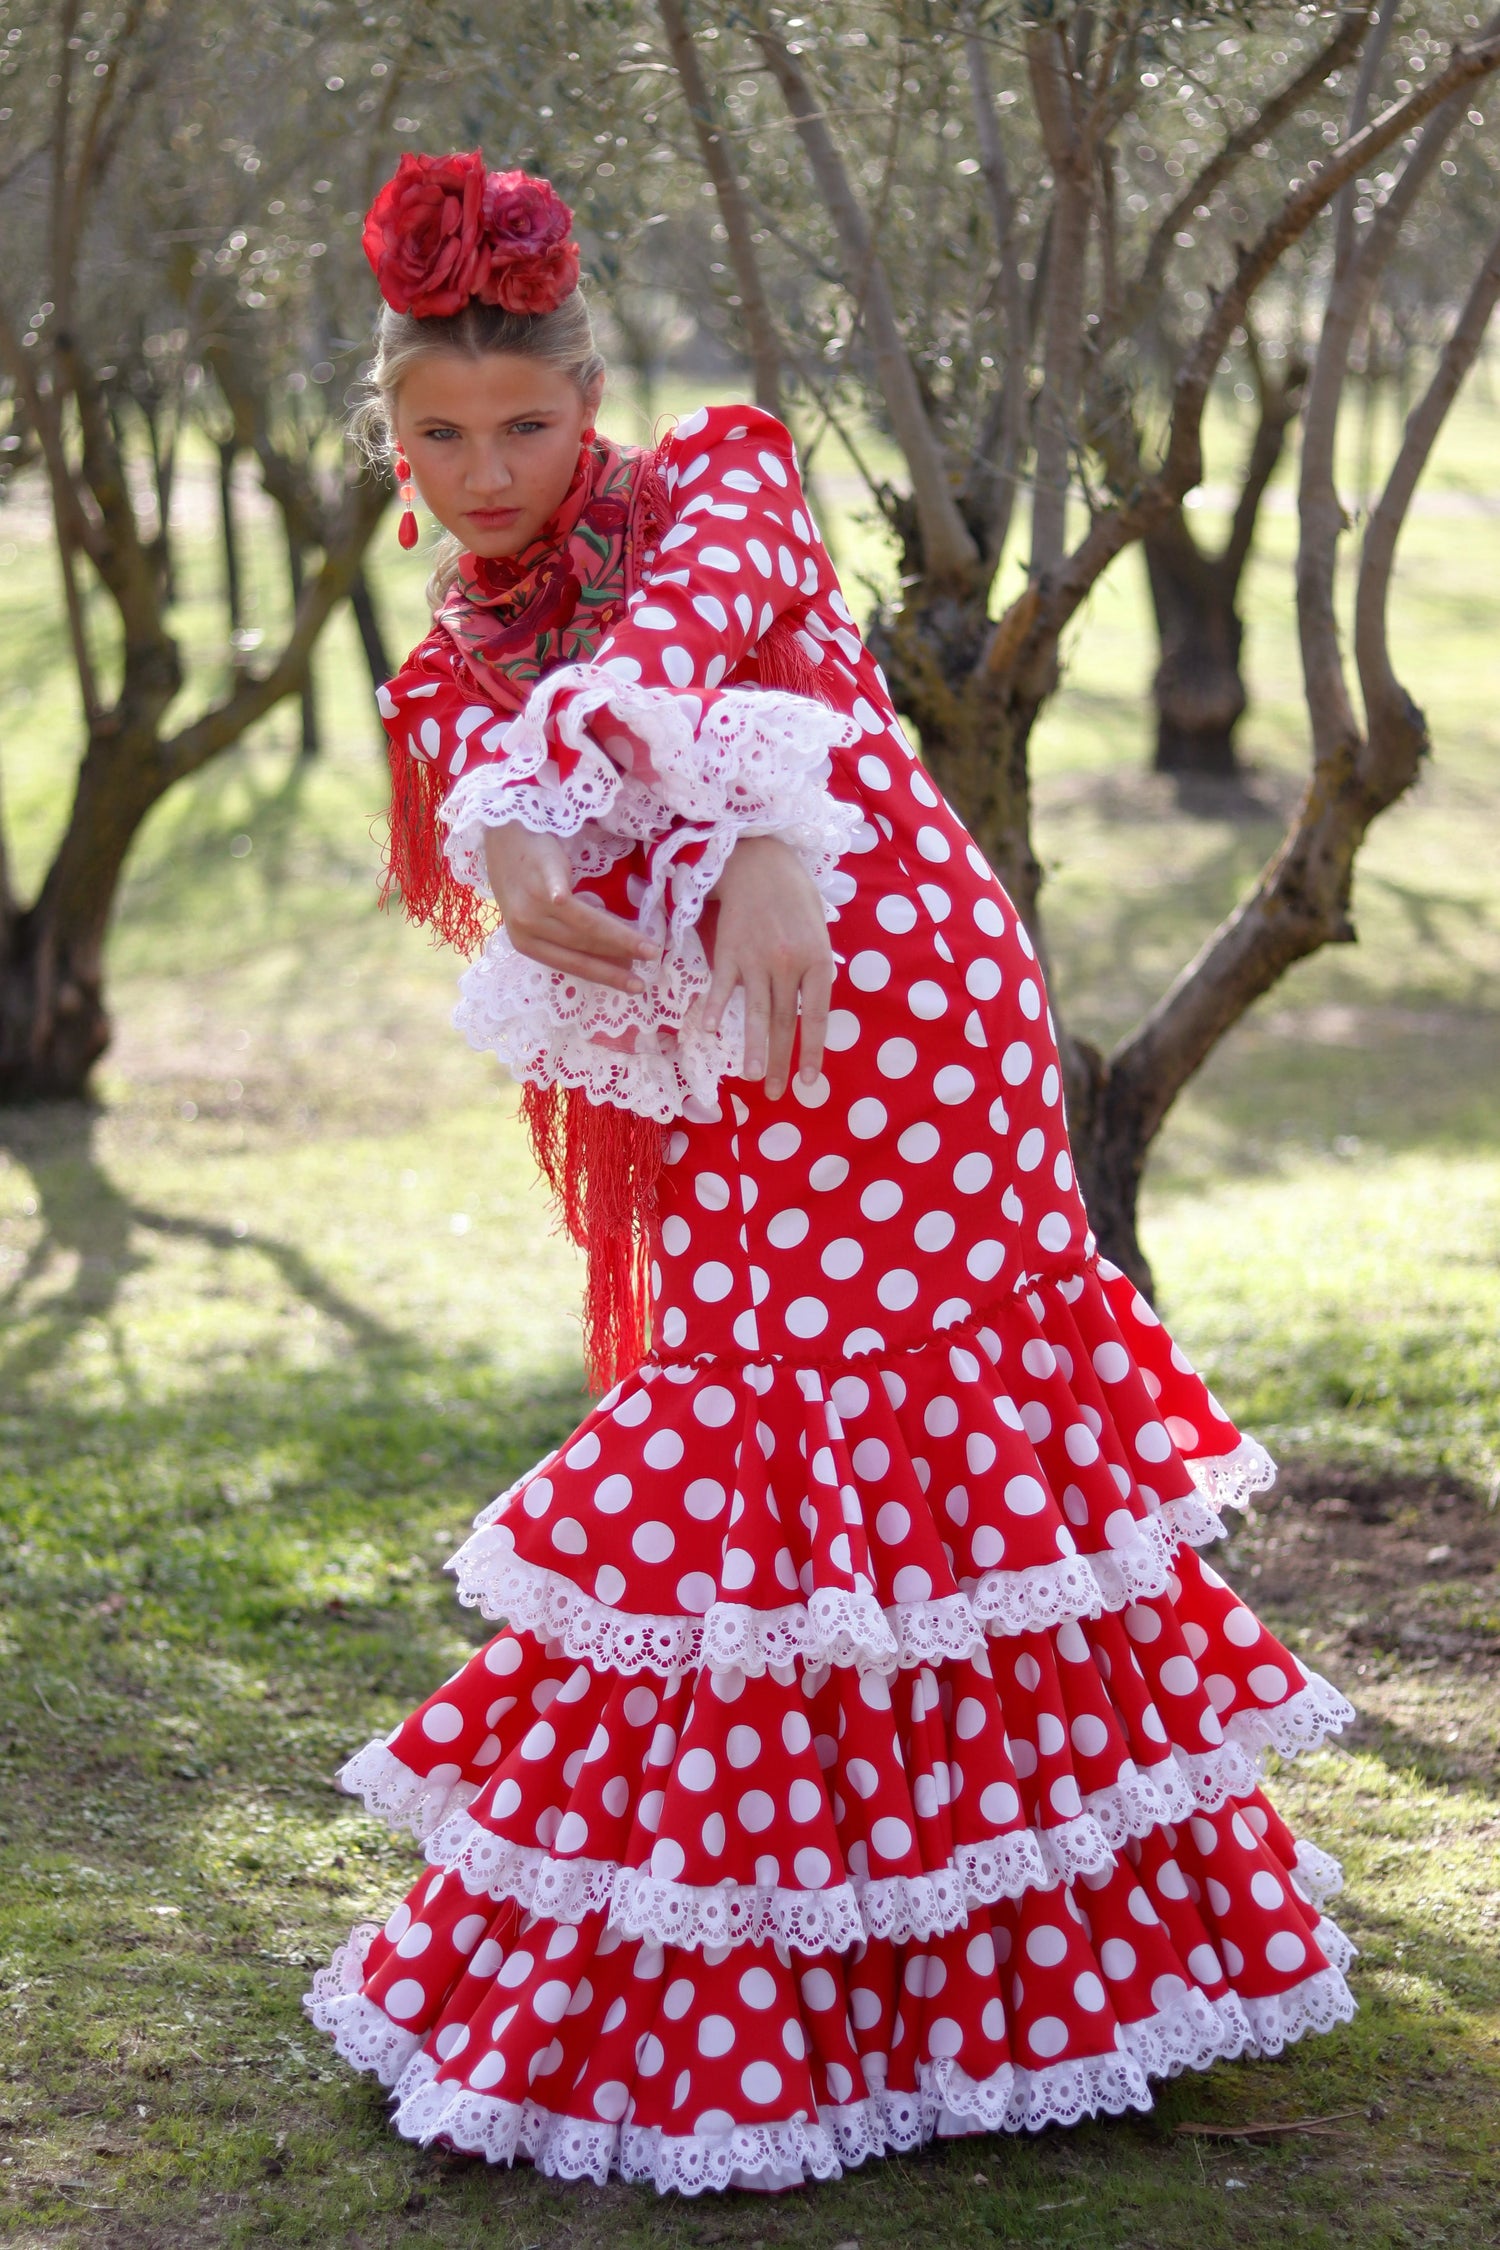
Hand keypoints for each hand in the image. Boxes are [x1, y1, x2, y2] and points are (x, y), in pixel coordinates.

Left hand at [482, 823, 659, 993]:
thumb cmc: (527, 878)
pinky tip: (562, 898)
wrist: (504, 837)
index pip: (573, 963)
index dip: (606, 975)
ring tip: (647, 945)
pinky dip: (558, 893)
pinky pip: (553, 887)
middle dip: (620, 956)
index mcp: (526, 943)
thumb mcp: (541, 916)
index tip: (635, 985)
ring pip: (581, 924)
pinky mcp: (538, 873)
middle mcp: (526, 926)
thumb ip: (569, 935)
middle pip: (582, 945)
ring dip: (618, 936)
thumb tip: (615, 957)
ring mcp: (531, 901)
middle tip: (651, 960)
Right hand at [703, 834, 832, 1100]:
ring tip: (751, 1077)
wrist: (758, 861)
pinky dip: (715, 1008)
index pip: (816, 1017)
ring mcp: (756, 960)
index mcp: (817, 961)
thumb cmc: (794, 895)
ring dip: (753, 1048)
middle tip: (776, 1092)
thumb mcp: (820, 929)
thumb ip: (817, 968)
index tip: (808, 1080)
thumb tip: (810, 1006)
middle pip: (784, 1022)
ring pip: (755, 1012)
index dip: (812, 1051)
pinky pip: (722, 987)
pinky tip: (709, 1030)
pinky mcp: (729, 952)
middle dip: (780, 1061)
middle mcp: (788, 965)